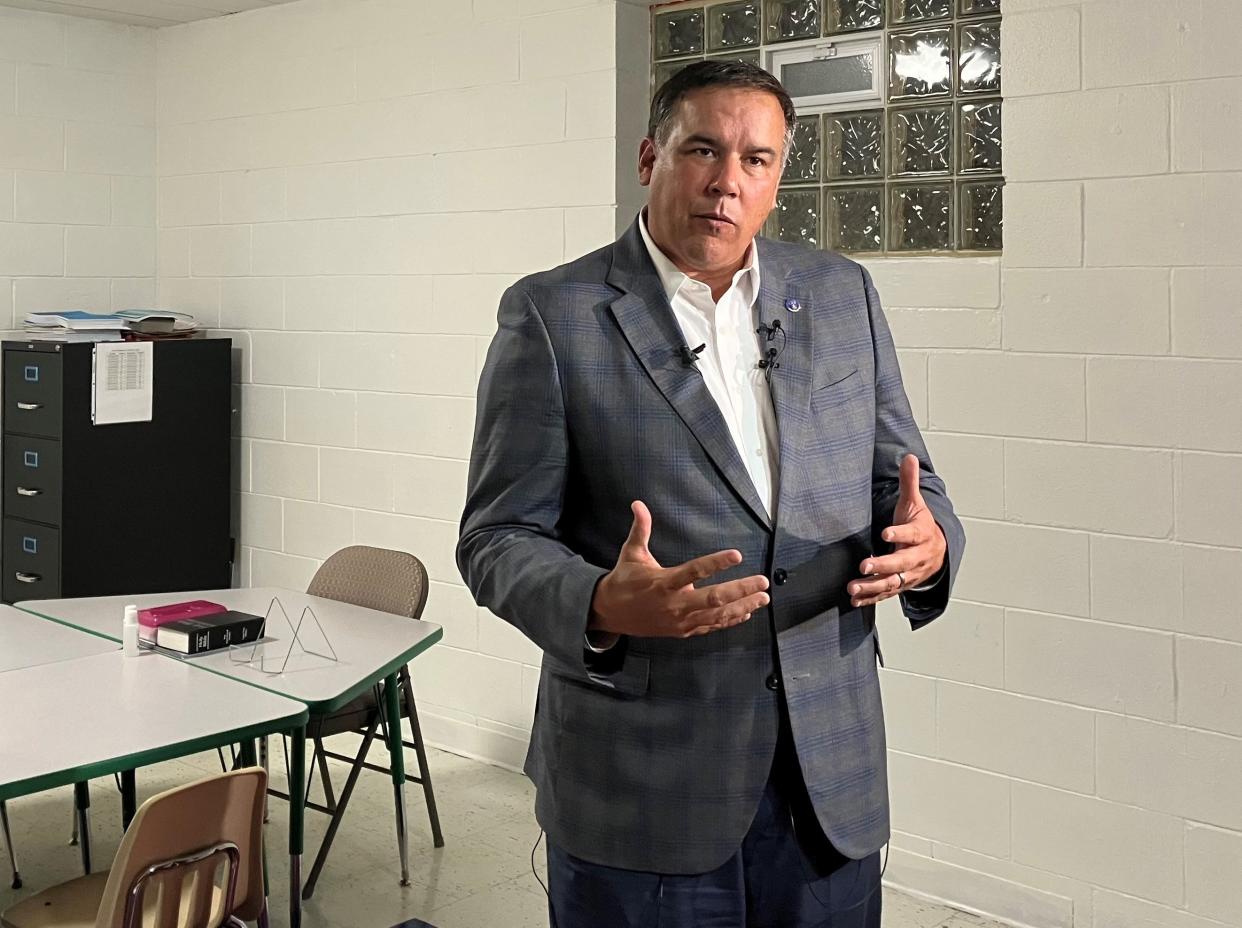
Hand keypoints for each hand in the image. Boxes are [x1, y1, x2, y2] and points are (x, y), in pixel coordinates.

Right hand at [589, 501, 769, 638]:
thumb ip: (640, 529)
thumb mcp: (631, 553)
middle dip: (741, 590)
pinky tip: (747, 612)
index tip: (737, 555)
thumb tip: (638, 504)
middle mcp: (674, 604)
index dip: (716, 563)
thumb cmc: (624, 581)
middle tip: (763, 581)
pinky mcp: (683, 631)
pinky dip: (730, 620)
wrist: (610, 614)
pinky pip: (711, 626)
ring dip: (743, 606)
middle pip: (714, 598)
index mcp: (663, 582)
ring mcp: (680, 620)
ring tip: (763, 597)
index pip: (694, 571)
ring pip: (717, 615)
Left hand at [849, 454, 945, 607]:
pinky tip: (855, 599)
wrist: (938, 552)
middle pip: (902, 563)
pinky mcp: (900, 585)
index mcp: (921, 535)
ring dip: (872, 586)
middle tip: (864, 565)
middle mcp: (917, 558)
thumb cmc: (921, 526)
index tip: (886, 532)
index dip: (900, 534)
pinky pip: (886, 594)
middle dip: (883, 565)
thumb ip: (910, 483)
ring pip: (893, 582)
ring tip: (853, 587)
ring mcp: (909, 574)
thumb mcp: (915, 504)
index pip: (912, 534)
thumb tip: (909, 457)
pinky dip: (871, 598)